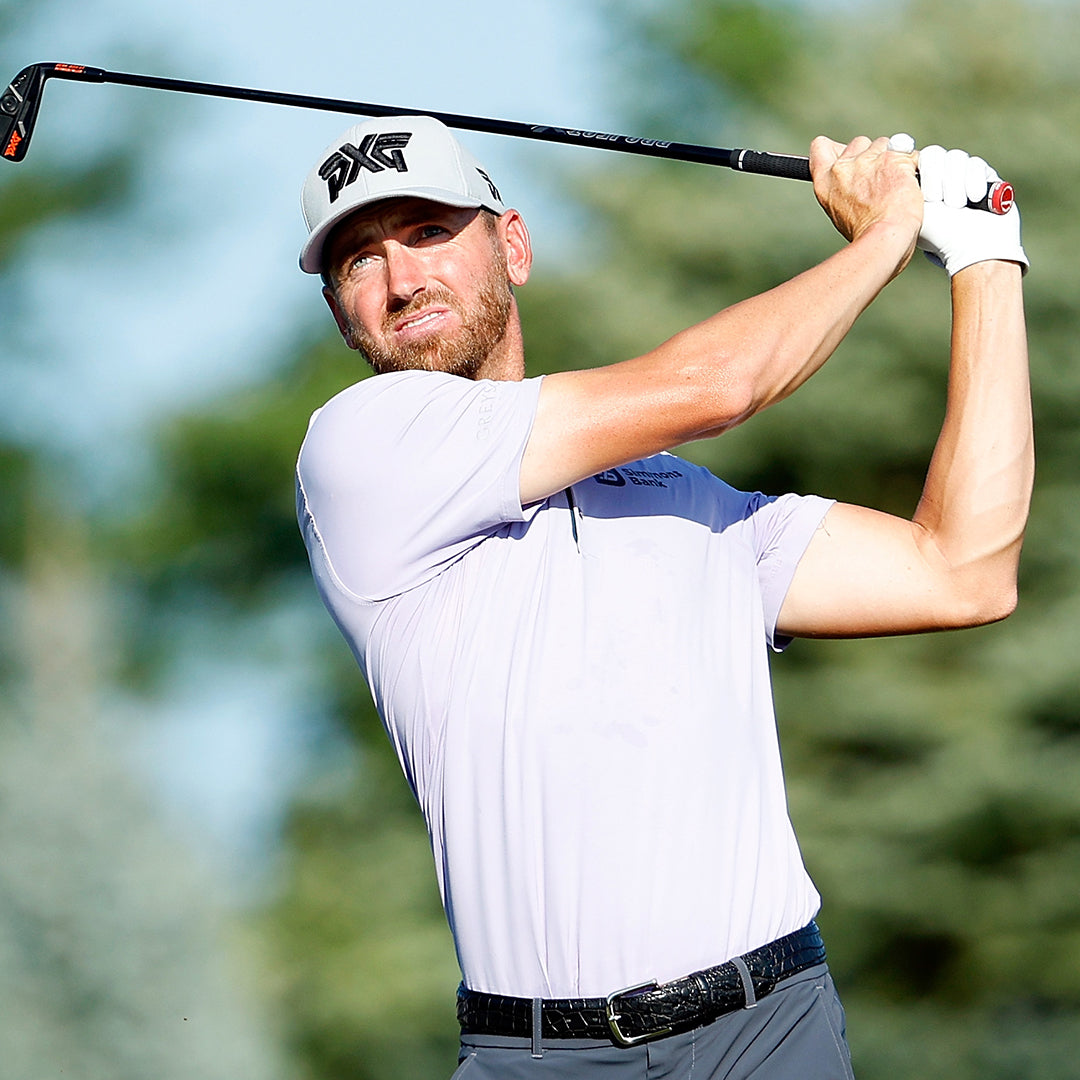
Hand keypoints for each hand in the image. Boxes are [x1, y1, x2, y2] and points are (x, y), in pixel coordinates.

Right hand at [810, 135, 922, 257]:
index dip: (838, 150)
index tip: (850, 159)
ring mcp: (868, 161)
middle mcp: (843, 168)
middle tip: (880, 181)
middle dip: (871, 155)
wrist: (884, 239)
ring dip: (893, 159)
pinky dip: (912, 166)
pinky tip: (910, 186)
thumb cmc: (865, 237)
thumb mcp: (839, 213)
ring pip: (885, 144)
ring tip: (896, 187)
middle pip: (858, 142)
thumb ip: (844, 190)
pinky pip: (909, 152)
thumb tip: (856, 183)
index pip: (820, 146)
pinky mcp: (894, 159)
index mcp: (825, 183)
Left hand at [914, 142, 1028, 275]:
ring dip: (956, 183)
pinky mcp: (985, 175)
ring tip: (958, 206)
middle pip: (936, 155)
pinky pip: (975, 164)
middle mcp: (941, 178)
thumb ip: (903, 189)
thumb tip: (896, 165)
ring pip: (955, 158)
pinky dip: (973, 180)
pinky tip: (974, 198)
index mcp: (921, 185)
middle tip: (943, 203)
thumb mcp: (915, 213)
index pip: (919, 159)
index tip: (931, 198)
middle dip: (939, 179)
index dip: (926, 173)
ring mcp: (963, 175)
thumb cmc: (940, 236)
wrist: (974, 247)